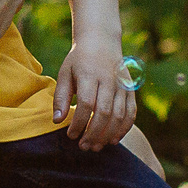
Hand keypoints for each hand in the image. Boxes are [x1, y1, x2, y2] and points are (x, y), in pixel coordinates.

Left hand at [53, 36, 135, 150]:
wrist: (101, 41)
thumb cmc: (78, 60)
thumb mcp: (65, 73)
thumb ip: (60, 97)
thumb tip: (57, 121)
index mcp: (90, 74)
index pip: (86, 104)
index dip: (79, 123)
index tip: (70, 135)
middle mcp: (109, 80)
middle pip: (104, 113)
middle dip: (93, 133)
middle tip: (83, 146)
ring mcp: (122, 85)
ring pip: (119, 115)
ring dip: (108, 135)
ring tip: (95, 146)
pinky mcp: (131, 89)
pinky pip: (131, 112)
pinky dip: (124, 128)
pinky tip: (114, 140)